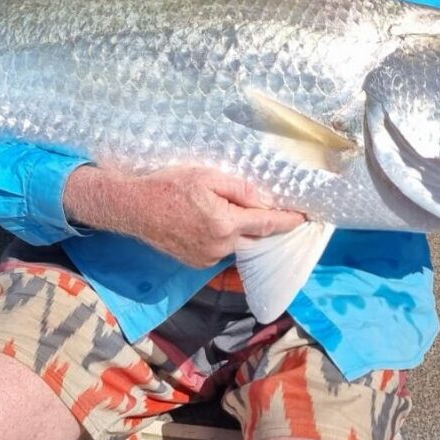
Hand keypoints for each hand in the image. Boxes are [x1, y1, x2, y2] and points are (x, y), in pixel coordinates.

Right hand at [65, 164, 304, 266]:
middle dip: (267, 226)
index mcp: (225, 224)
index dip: (288, 220)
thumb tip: (265, 200)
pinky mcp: (196, 263)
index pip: (266, 224)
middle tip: (278, 212)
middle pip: (255, 238)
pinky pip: (221, 250)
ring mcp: (207, 258)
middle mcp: (219, 246)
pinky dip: (226, 238)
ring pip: (238, 245)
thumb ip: (239, 190)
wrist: (133, 207)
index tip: (305, 217)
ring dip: (243, 232)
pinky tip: (215, 222)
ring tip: (239, 212)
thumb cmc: (168, 186)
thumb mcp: (207, 176)